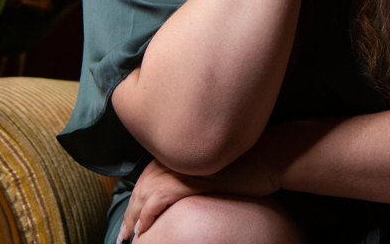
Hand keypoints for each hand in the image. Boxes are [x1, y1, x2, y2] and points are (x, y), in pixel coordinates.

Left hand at [118, 155, 278, 240]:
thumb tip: (186, 191)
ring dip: (134, 217)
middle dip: (130, 212)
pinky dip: (148, 215)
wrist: (267, 157)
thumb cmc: (248, 165)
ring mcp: (183, 167)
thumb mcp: (217, 168)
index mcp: (181, 153)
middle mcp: (177, 157)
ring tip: (129, 237)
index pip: (147, 177)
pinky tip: (143, 229)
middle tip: (123, 235)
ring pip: (145, 193)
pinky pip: (159, 198)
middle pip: (141, 186)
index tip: (130, 219)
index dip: (135, 199)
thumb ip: (197, 175)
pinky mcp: (190, 179)